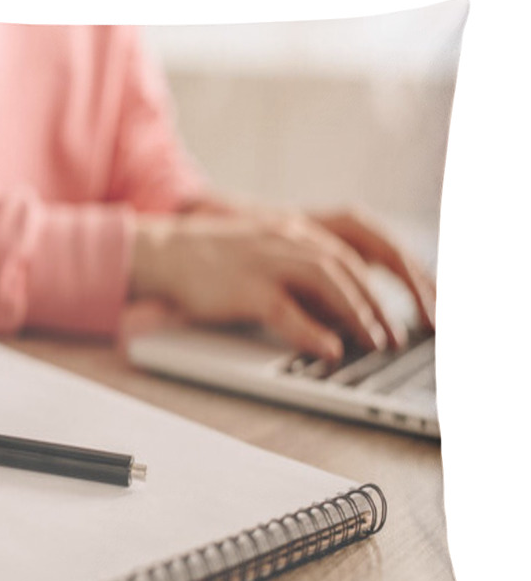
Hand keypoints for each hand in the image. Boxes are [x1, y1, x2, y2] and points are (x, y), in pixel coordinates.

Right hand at [130, 206, 434, 360]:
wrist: (164, 252)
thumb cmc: (214, 259)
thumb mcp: (267, 256)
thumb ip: (303, 275)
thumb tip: (340, 310)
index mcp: (297, 230)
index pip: (360, 249)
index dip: (394, 278)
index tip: (416, 307)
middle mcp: (288, 238)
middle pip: (352, 264)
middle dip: (383, 303)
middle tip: (399, 337)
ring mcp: (266, 259)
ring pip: (327, 280)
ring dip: (358, 313)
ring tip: (375, 343)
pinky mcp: (243, 286)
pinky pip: (285, 309)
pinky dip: (311, 331)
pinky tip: (329, 349)